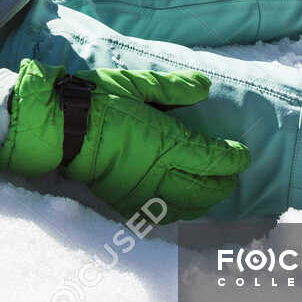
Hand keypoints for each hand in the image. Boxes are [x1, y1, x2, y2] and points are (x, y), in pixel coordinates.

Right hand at [0, 58, 250, 219]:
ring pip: (188, 208)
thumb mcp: (136, 84)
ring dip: (206, 200)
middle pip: (207, 189)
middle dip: (226, 182)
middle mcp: (160, 174)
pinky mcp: (126, 204)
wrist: (59, 129)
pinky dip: (181, 211)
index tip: (242, 154)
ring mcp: (143, 193)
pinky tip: (183, 202)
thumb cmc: (97, 100)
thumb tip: (204, 88)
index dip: (234, 159)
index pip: (213, 159)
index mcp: (166, 143)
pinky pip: (163, 216)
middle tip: (232, 173)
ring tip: (211, 189)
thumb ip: (173, 88)